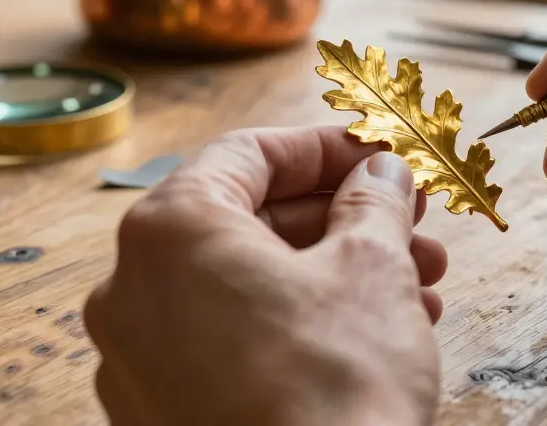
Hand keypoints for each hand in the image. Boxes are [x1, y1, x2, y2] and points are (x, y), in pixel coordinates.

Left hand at [84, 126, 446, 425]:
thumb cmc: (332, 392)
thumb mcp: (371, 268)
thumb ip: (373, 201)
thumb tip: (381, 174)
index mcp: (170, 233)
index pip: (249, 154)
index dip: (326, 148)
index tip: (379, 153)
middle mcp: (131, 292)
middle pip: (248, 221)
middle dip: (342, 219)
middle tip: (408, 222)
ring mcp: (137, 361)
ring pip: (245, 287)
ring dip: (331, 275)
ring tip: (414, 288)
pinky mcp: (159, 413)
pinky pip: (230, 343)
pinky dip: (294, 325)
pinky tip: (369, 337)